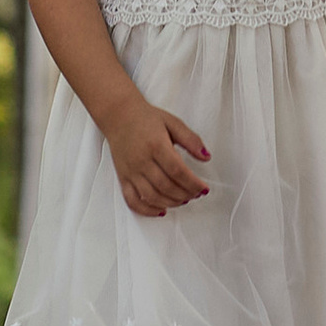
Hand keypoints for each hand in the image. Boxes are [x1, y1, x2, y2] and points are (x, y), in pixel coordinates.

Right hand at [102, 96, 210, 213]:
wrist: (119, 115)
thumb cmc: (146, 118)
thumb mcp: (173, 123)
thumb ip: (191, 140)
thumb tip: (206, 157)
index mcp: (156, 145)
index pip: (177, 171)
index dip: (193, 183)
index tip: (204, 188)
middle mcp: (142, 160)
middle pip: (166, 186)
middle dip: (185, 194)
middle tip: (196, 194)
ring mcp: (131, 171)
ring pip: (151, 196)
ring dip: (171, 203)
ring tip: (183, 200)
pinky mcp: (123, 178)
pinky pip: (132, 200)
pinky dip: (147, 210)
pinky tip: (161, 210)